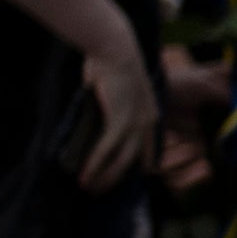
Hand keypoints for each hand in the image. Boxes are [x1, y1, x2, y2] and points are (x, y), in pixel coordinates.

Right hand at [67, 34, 154, 189]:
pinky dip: (96, 163)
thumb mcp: (116, 93)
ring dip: (104, 176)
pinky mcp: (121, 121)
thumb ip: (112, 111)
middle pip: (135, 162)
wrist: (114, 48)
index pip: (147, 150)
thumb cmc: (111, 65)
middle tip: (99, 189)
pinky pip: (108, 149)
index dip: (133, 166)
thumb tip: (97, 124)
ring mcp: (137, 124)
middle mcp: (148, 124)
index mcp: (151, 116)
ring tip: (88, 188)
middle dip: (116, 178)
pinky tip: (85, 175)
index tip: (117, 176)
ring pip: (123, 161)